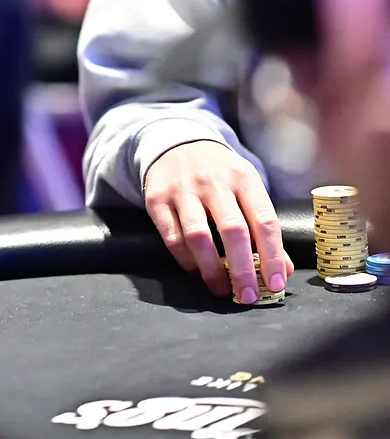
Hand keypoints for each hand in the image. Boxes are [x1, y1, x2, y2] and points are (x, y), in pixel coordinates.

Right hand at [142, 140, 292, 301]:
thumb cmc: (219, 173)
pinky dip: (186, 260)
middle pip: (233, 230)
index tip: (275, 283)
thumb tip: (282, 268)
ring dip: (212, 269)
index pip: (264, 220)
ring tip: (221, 288)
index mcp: (243, 177)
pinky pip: (172, 237)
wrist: (175, 143)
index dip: (273, 256)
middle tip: (248, 295)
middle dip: (243, 269)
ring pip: (199, 236)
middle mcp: (213, 182)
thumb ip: (263, 224)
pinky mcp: (156, 199)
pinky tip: (197, 271)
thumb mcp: (246, 187)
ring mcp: (182, 189)